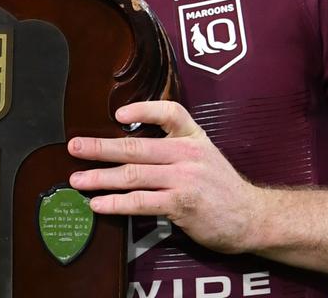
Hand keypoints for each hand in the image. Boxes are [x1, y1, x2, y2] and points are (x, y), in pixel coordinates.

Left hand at [67, 101, 261, 254]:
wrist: (253, 218)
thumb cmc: (222, 188)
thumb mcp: (205, 155)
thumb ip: (175, 148)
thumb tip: (131, 148)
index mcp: (193, 137)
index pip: (169, 112)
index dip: (142, 108)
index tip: (118, 113)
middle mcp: (188, 154)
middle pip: (136, 147)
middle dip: (100, 147)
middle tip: (74, 147)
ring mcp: (184, 179)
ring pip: (133, 175)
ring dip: (100, 178)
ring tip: (77, 181)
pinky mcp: (181, 204)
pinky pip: (141, 202)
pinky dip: (116, 204)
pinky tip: (99, 205)